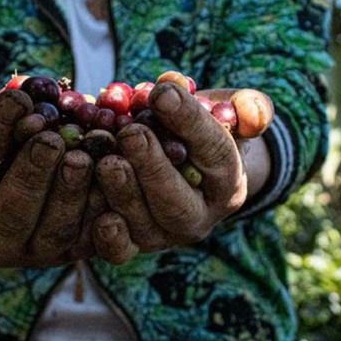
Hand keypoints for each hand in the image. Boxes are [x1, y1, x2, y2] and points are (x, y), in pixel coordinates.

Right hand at [0, 90, 131, 266]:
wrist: (23, 188)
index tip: (18, 99)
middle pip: (12, 213)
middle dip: (32, 173)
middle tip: (52, 138)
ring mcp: (38, 254)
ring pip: (55, 230)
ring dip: (71, 193)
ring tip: (84, 156)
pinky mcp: (77, 254)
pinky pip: (93, 237)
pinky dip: (104, 208)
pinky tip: (114, 176)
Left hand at [96, 83, 256, 252]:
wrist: (179, 163)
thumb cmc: (200, 129)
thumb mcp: (229, 111)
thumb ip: (248, 107)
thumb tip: (251, 114)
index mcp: (228, 182)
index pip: (214, 152)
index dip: (189, 121)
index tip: (163, 92)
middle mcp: (197, 217)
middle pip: (176, 202)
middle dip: (153, 168)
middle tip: (132, 134)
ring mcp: (162, 235)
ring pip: (143, 225)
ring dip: (121, 193)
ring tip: (105, 160)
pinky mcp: (131, 245)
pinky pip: (117, 248)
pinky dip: (103, 231)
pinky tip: (89, 201)